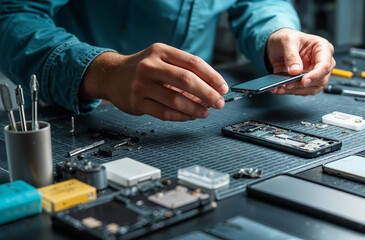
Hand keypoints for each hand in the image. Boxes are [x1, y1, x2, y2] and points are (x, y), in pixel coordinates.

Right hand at [80, 43, 227, 120]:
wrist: (111, 76)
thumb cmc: (144, 69)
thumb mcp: (162, 59)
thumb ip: (184, 70)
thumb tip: (212, 90)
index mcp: (160, 51)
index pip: (193, 63)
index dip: (212, 76)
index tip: (223, 88)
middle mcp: (149, 65)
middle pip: (186, 80)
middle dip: (207, 93)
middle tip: (219, 103)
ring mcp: (141, 84)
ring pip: (175, 99)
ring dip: (195, 108)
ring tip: (206, 112)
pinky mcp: (136, 102)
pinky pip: (164, 112)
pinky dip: (181, 116)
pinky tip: (190, 116)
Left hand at [266, 28, 334, 95]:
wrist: (277, 44)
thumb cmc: (286, 38)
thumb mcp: (287, 41)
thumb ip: (291, 56)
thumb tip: (296, 71)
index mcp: (322, 48)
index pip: (325, 65)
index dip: (315, 75)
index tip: (304, 81)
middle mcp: (321, 62)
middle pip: (320, 80)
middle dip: (303, 85)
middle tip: (288, 84)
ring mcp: (314, 73)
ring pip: (312, 88)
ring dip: (296, 90)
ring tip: (282, 87)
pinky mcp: (305, 81)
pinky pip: (302, 90)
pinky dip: (291, 91)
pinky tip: (281, 89)